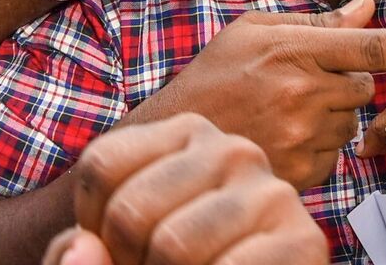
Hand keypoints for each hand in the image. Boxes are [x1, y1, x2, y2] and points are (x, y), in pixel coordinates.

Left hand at [41, 113, 326, 264]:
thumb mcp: (120, 253)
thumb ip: (81, 254)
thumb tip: (84, 248)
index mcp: (187, 135)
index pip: (102, 166)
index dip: (92, 228)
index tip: (120, 250)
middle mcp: (233, 150)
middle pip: (130, 210)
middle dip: (128, 263)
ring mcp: (272, 191)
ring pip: (172, 245)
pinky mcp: (304, 239)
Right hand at [133, 0, 385, 189]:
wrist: (168, 142)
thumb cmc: (209, 79)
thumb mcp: (252, 33)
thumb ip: (316, 22)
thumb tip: (369, 8)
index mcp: (295, 46)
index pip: (378, 45)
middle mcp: (302, 89)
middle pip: (366, 85)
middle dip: (344, 83)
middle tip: (295, 85)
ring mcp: (302, 134)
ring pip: (351, 121)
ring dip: (329, 117)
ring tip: (279, 112)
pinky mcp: (300, 169)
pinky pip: (334, 154)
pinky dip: (315, 148)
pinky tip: (278, 138)